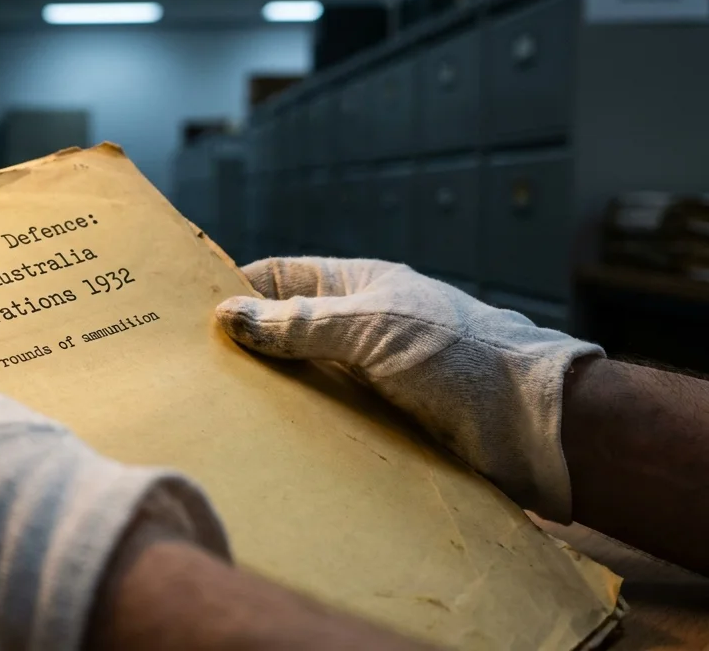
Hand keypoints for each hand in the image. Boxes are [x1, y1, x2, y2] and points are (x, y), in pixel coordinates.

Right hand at [214, 257, 603, 522]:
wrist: (533, 422)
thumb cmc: (456, 355)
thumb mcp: (369, 328)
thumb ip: (298, 324)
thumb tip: (227, 314)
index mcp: (358, 286)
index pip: (281, 278)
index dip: (237, 288)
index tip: (188, 311)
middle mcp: (359, 328)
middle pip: (285, 332)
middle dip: (245, 348)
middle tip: (191, 370)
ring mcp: (369, 376)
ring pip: (302, 380)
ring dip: (270, 394)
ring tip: (217, 410)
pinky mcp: (380, 422)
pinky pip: (326, 421)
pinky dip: (299, 429)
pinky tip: (266, 442)